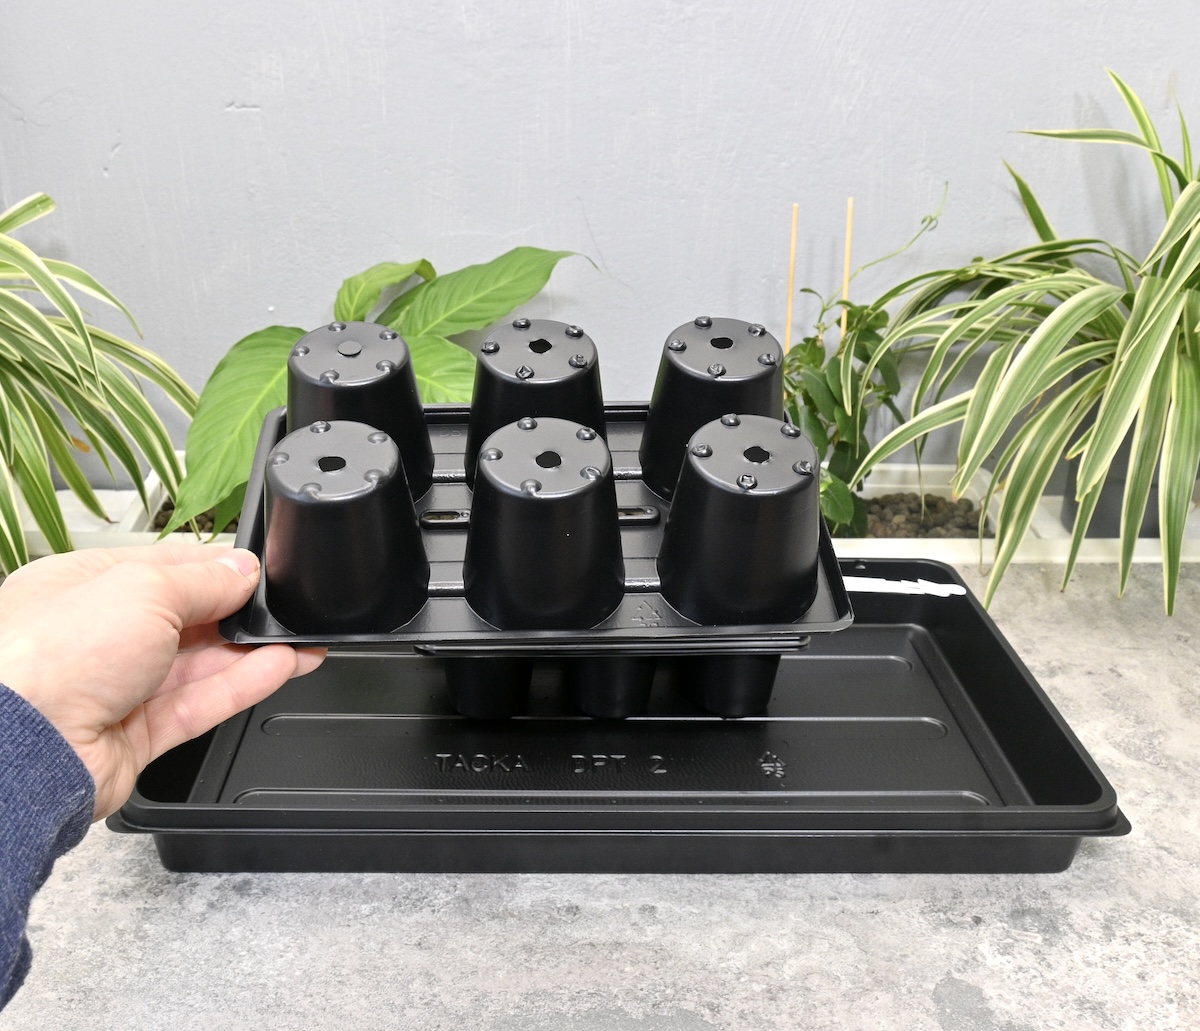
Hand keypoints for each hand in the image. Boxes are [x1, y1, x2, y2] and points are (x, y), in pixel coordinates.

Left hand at [0, 544, 324, 818]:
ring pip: (195, 666)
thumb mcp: (142, 589)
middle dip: (236, 612)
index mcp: (80, 586)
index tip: (256, 570)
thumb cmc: (51, 656)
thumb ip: (203, 579)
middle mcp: (93, 638)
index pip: (160, 570)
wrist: (23, 750)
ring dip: (249, 652)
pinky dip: (240, 686)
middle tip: (286, 606)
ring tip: (301, 640)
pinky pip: (197, 705)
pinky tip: (280, 667)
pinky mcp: (133, 736)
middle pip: (182, 619)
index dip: (212, 568)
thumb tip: (242, 569)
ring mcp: (112, 689)